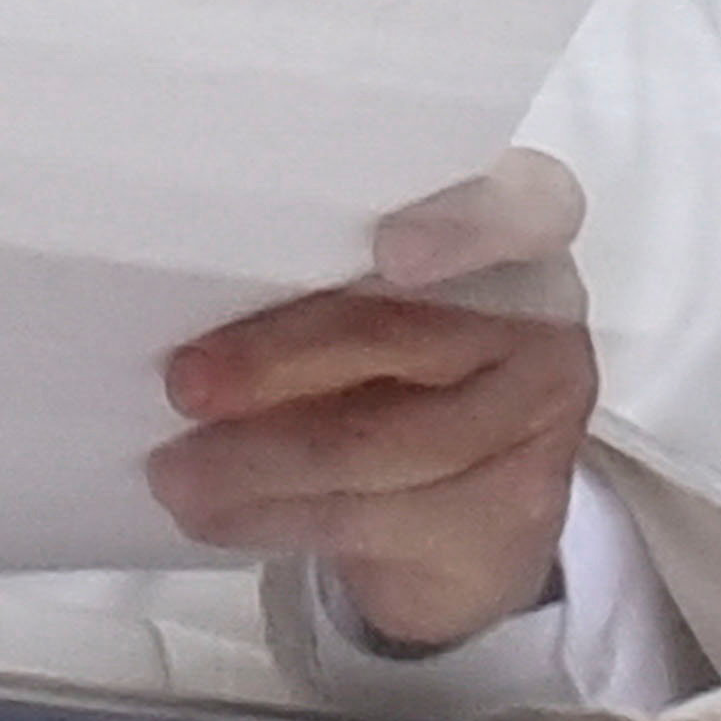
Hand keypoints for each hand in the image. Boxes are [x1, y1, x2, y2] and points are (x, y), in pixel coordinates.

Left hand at [154, 152, 598, 653]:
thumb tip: (190, 298)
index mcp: (518, 227)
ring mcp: (539, 417)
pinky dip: (273, 515)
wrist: (471, 513)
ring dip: (256, 461)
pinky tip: (215, 512)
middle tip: (187, 382)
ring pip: (378, 444)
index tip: (388, 252)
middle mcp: (547, 312)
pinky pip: (371, 515)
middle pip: (409, 331)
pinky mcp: (511, 510)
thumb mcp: (376, 300)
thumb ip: (328, 274)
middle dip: (281, 358)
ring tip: (174, 470)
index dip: (461, 227)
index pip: (529, 204)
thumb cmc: (400, 369)